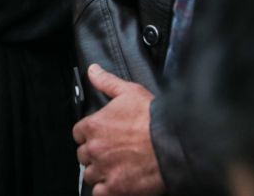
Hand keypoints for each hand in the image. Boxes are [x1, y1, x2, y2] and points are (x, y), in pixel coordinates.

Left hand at [73, 64, 163, 195]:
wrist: (174, 144)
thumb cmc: (154, 119)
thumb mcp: (130, 92)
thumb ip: (107, 82)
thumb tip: (93, 71)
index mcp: (93, 126)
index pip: (78, 133)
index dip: (90, 135)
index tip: (101, 137)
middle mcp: (94, 149)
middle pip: (84, 155)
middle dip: (96, 154)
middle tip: (113, 153)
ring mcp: (103, 170)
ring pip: (91, 175)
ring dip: (101, 173)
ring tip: (117, 168)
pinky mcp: (114, 189)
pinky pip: (99, 193)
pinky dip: (106, 190)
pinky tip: (118, 182)